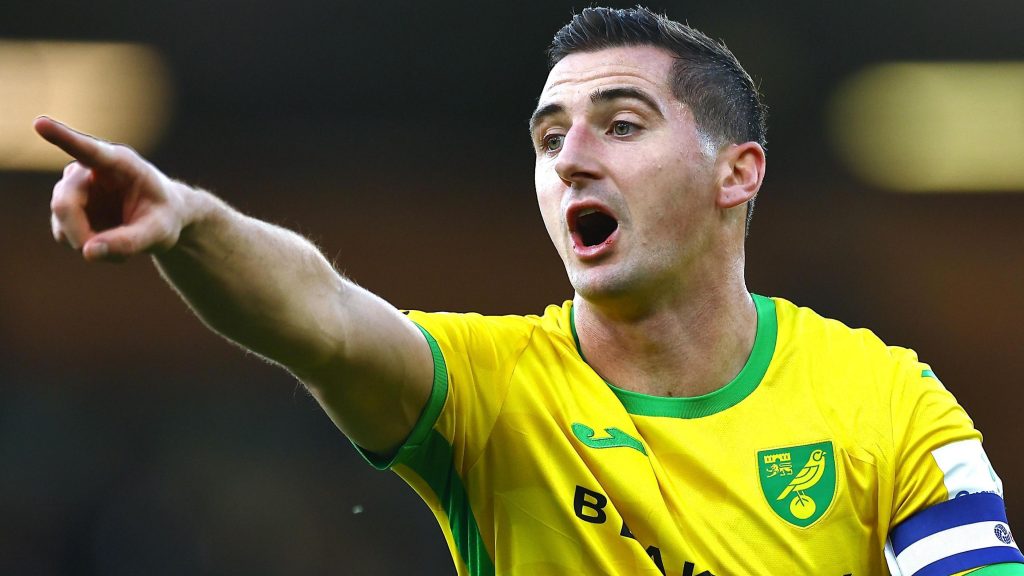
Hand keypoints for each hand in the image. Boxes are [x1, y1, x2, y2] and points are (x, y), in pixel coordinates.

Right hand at [35, 116, 186, 261]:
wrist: (162, 218)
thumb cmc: (165, 216)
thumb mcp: (159, 233)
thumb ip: (129, 242)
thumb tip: (87, 253)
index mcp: (120, 162)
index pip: (88, 150)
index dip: (62, 137)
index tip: (40, 123)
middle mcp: (90, 169)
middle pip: (65, 202)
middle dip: (81, 234)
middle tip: (111, 256)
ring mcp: (75, 186)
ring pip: (62, 219)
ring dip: (89, 242)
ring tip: (124, 243)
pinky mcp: (68, 205)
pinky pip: (64, 232)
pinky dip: (86, 246)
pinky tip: (109, 242)